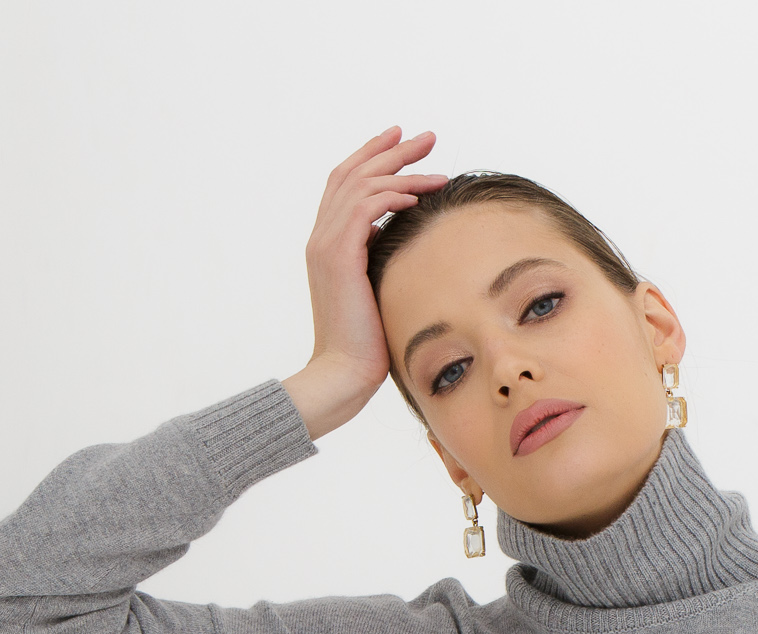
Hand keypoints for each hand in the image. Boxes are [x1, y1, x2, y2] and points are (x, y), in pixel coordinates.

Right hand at [283, 125, 447, 437]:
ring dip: (401, 168)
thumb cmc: (367, 347)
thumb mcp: (378, 295)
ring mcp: (326, 244)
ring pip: (362, 184)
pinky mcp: (339, 256)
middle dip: (392, 150)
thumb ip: (383, 263)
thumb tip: (410, 247)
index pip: (346, 185)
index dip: (374, 158)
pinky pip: (366, 208)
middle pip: (354, 173)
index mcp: (327, 245)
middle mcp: (321, 237)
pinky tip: (419, 195)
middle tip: (427, 136)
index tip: (403, 141)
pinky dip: (392, 195)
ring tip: (435, 161)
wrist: (343, 373)